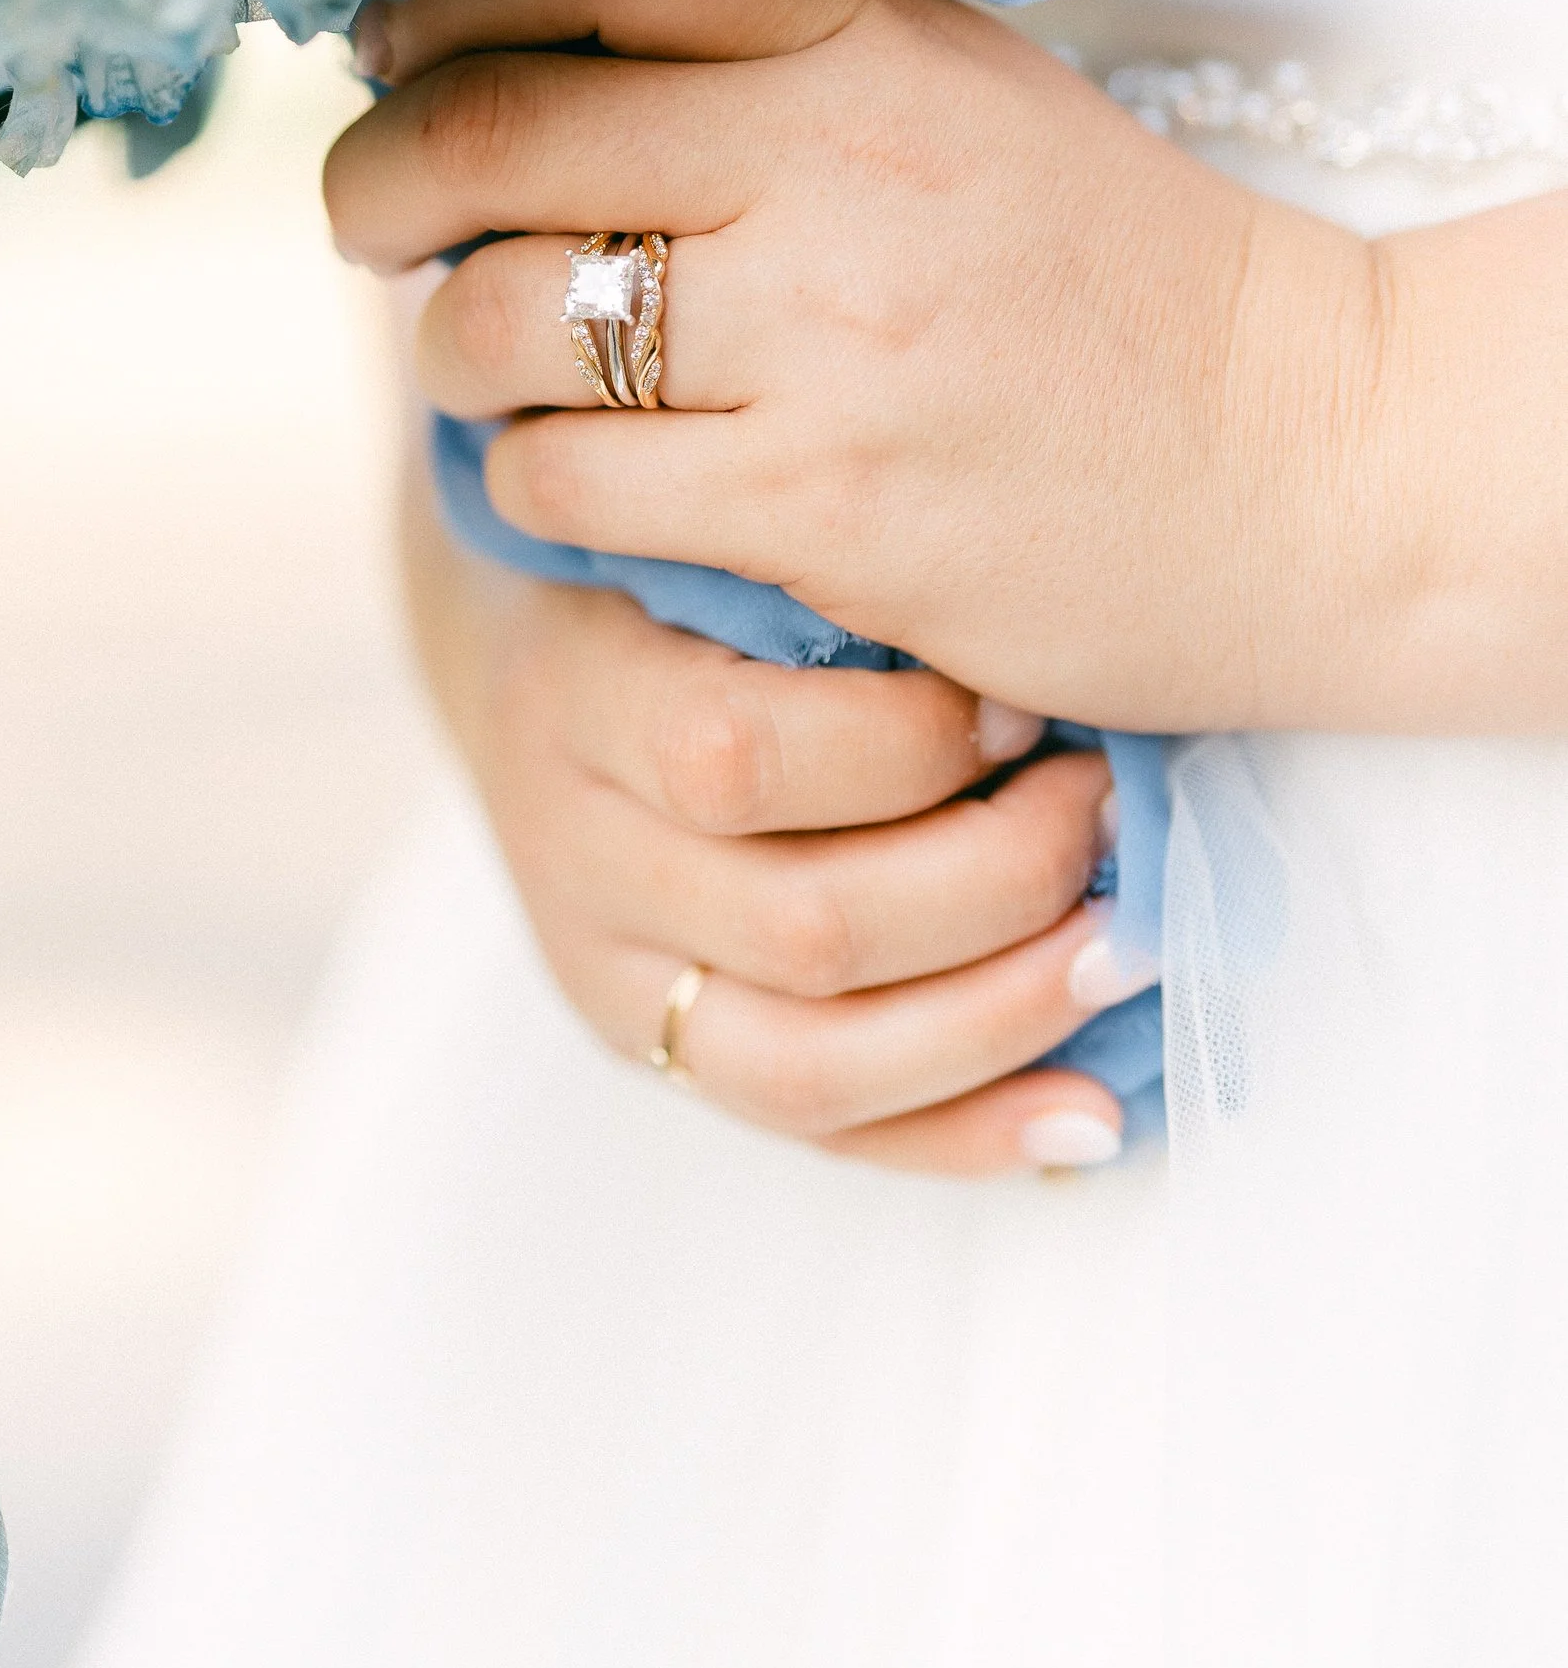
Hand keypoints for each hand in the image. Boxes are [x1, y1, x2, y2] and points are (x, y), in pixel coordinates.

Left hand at [335, 0, 1567, 735]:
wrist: (1306, 468)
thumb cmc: (1105, 279)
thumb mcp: (961, 92)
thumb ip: (776, 43)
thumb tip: (522, 21)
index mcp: (871, 35)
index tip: (393, 36)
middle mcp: (838, 162)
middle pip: (497, 129)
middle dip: (376, 177)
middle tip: (362, 217)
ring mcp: (827, 340)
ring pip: (501, 318)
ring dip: (447, 348)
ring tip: (482, 361)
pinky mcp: (822, 505)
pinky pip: (570, 479)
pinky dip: (533, 483)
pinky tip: (575, 476)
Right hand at [400, 461, 1133, 1171]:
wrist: (544, 664)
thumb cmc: (678, 571)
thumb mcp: (707, 532)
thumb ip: (814, 564)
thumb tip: (1023, 647)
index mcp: (578, 695)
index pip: (734, 758)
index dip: (904, 747)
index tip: (1025, 703)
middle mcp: (573, 855)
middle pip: (801, 926)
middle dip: (996, 880)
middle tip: (1108, 813)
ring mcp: (609, 974)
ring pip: (814, 1062)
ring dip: (1002, 1012)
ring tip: (1124, 945)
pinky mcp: (660, 1055)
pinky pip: (822, 1134)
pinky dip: (968, 1133)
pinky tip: (1089, 1113)